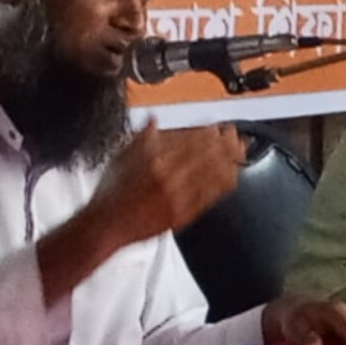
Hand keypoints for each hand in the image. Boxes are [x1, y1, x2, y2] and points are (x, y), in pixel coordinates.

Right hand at [88, 121, 245, 251]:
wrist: (105, 225)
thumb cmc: (111, 192)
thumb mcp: (121, 156)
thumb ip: (142, 137)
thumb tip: (154, 119)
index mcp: (154, 159)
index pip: (191, 140)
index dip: (209, 132)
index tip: (218, 126)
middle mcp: (169, 176)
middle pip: (207, 154)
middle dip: (225, 142)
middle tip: (234, 135)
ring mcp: (178, 196)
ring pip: (213, 174)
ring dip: (230, 159)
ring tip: (240, 150)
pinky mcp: (184, 213)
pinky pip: (211, 195)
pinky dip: (224, 182)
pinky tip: (232, 174)